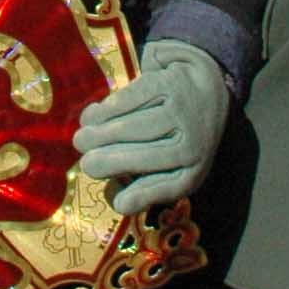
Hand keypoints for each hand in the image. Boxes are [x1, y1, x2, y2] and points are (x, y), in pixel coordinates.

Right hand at [72, 36, 231, 215]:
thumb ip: (148, 179)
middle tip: (86, 165)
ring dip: (102, 135)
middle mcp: (195, 142)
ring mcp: (183, 111)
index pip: (171, 186)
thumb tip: (117, 201)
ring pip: (135, 126)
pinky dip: (107, 110)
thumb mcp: (175, 162)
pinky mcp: (169, 83)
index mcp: (194, 168)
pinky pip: (132, 99)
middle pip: (147, 156)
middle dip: (111, 162)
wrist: (207, 86)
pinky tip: (92, 117)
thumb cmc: (179, 133)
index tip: (120, 205)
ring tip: (81, 140)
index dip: (145, 196)